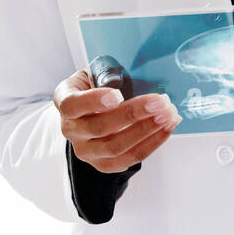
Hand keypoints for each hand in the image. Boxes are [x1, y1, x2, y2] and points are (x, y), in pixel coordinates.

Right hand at [54, 69, 181, 172]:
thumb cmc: (99, 85)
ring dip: (146, 130)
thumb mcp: (98, 71)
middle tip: (159, 102)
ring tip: (168, 115)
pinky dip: (152, 143)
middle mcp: (71, 129)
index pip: (72, 105)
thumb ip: (109, 72)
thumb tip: (130, 75)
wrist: (94, 109)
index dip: (93, 101)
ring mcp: (86, 150)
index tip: (117, 95)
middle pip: (100, 127)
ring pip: (115, 147)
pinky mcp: (103, 163)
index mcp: (65, 101)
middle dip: (133, 114)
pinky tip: (167, 127)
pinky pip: (129, 158)